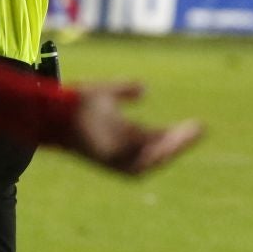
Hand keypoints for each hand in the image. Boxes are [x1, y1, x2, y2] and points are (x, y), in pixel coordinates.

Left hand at [63, 83, 203, 175]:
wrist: (52, 109)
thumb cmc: (75, 103)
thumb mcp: (107, 93)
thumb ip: (124, 90)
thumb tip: (144, 88)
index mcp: (125, 137)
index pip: (158, 140)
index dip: (179, 135)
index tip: (198, 125)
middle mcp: (123, 151)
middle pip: (159, 152)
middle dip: (181, 143)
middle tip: (200, 129)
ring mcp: (115, 157)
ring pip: (152, 160)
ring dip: (173, 149)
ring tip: (190, 135)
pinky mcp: (108, 160)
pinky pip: (137, 163)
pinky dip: (154, 155)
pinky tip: (168, 143)